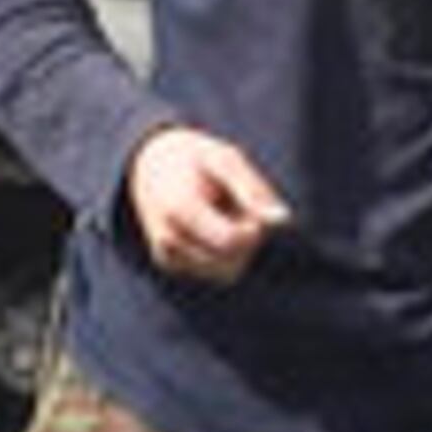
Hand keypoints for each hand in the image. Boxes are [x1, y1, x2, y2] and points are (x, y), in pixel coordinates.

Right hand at [125, 125, 291, 283]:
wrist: (147, 164)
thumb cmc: (194, 158)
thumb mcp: (224, 158)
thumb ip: (253, 188)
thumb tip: (284, 221)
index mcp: (179, 209)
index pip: (232, 242)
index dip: (254, 229)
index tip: (252, 207)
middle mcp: (168, 239)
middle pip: (232, 264)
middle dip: (248, 241)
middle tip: (239, 208)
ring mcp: (167, 256)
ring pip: (227, 273)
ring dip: (239, 249)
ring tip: (225, 215)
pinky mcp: (171, 264)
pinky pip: (216, 271)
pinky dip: (224, 253)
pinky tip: (213, 226)